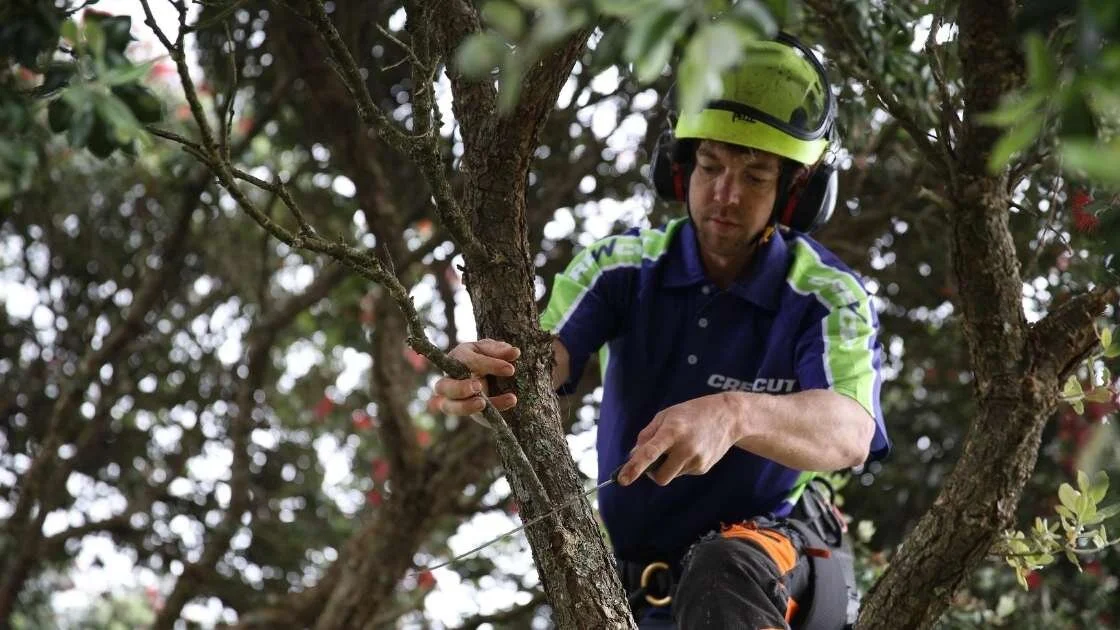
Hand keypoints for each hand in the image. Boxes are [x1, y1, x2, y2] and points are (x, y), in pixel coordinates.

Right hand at [432, 339, 520, 414]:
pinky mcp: (466, 412)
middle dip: (459, 388)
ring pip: (449, 407)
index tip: (510, 370)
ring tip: (482, 404)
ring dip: (465, 406)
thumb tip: (514, 352)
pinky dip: (486, 416)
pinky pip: (473, 417)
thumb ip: (500, 350)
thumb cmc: (486, 357)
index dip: (489, 365)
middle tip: (478, 386)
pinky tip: (503, 408)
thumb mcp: (492, 350)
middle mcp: (450, 380)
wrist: (489, 374)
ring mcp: (454, 399)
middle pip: (443, 386)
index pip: (468, 361)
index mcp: (457, 358)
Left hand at [617, 393, 744, 485]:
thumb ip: (647, 435)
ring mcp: (696, 460)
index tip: (622, 479)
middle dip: (652, 473)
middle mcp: (685, 448)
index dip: (634, 467)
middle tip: (653, 459)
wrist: (728, 416)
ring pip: (671, 475)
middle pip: (659, 476)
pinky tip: (692, 448)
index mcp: (672, 431)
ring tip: (679, 446)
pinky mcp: (703, 468)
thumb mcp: (666, 415)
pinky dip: (680, 464)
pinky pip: (682, 472)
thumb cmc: (691, 413)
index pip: (649, 453)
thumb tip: (633, 456)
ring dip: (668, 466)